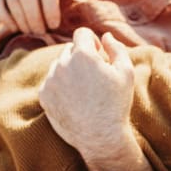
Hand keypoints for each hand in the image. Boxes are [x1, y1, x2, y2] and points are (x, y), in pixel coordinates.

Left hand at [39, 27, 135, 159]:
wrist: (100, 136)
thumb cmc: (116, 104)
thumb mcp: (126, 73)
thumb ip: (116, 48)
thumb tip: (105, 36)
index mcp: (82, 55)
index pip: (82, 33)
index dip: (92, 41)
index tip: (99, 54)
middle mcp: (62, 64)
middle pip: (70, 49)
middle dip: (81, 57)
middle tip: (95, 78)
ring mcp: (50, 80)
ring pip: (59, 65)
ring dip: (70, 71)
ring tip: (85, 92)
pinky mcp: (43, 96)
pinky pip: (51, 82)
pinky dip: (61, 87)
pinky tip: (75, 101)